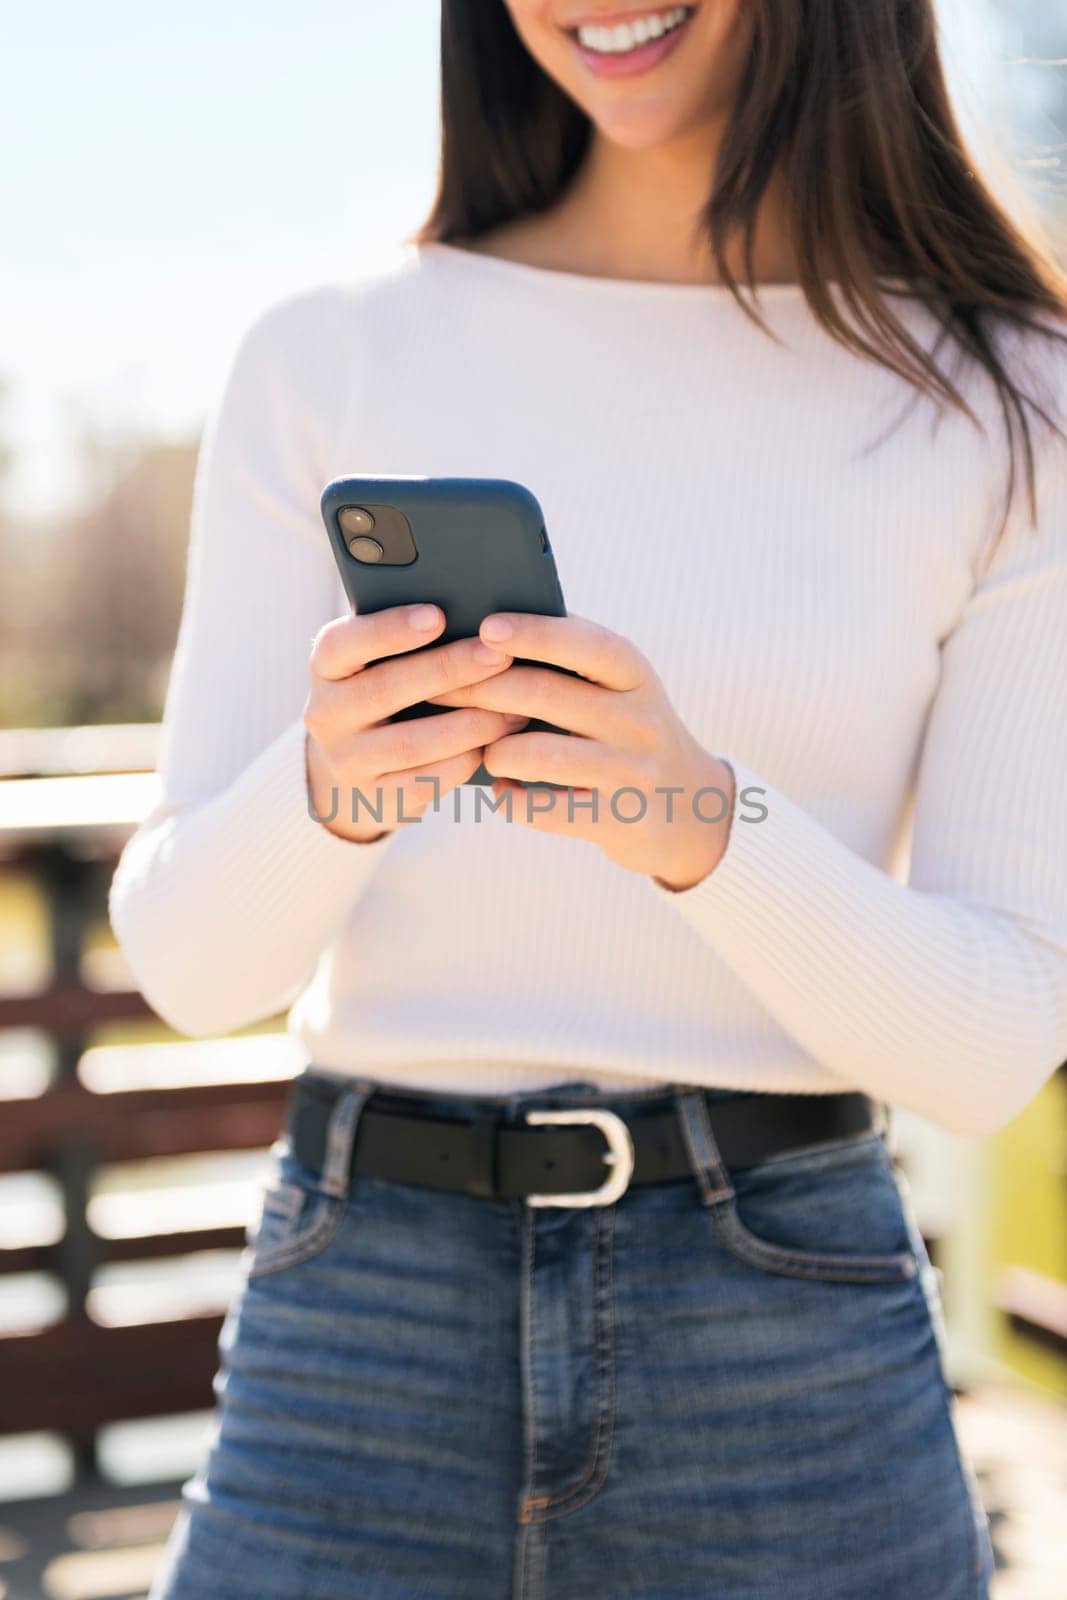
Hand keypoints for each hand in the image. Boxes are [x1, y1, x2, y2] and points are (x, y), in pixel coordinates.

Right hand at [304, 604, 528, 842]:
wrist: (360, 764)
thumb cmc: (389, 688)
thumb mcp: (382, 659)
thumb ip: (413, 638)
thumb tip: (478, 617)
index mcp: (327, 665)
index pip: (345, 643)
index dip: (389, 630)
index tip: (437, 616)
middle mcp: (326, 713)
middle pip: (385, 690)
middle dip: (448, 671)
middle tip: (498, 656)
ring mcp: (348, 760)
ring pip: (410, 743)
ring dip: (468, 725)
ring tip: (514, 709)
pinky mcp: (376, 797)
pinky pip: (425, 782)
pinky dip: (464, 762)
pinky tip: (496, 746)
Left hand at [426, 611, 736, 889]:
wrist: (691, 810)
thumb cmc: (628, 734)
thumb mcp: (620, 691)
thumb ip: (570, 665)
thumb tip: (485, 637)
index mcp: (634, 674)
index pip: (583, 643)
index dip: (533, 633)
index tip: (485, 627)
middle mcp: (638, 718)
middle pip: (545, 694)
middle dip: (482, 689)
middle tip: (437, 689)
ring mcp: (630, 771)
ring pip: (538, 754)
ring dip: (494, 750)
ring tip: (483, 750)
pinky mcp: (618, 819)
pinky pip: (544, 808)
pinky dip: (511, 799)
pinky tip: (503, 790)